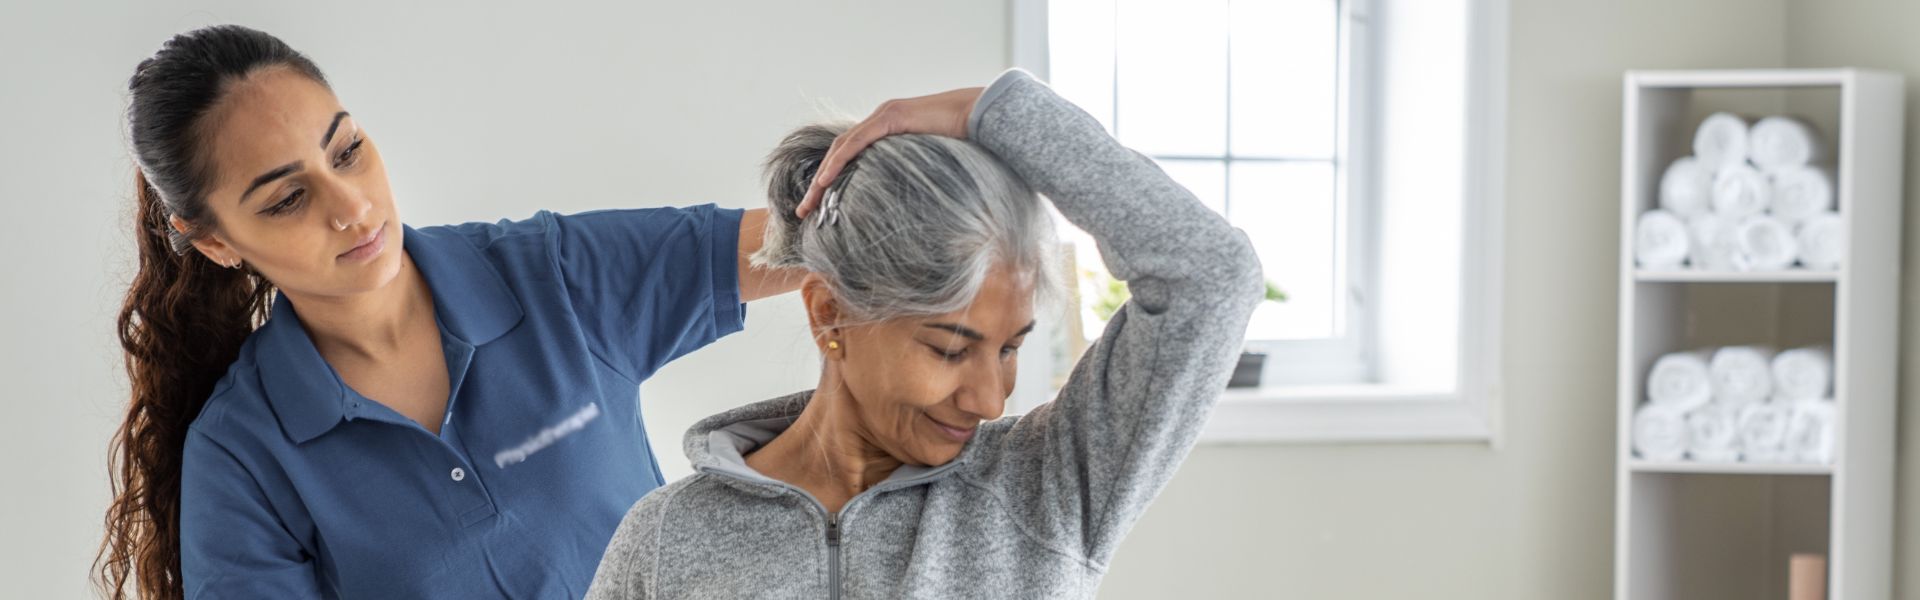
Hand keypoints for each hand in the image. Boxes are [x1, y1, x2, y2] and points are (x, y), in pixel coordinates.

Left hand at [794, 86, 985, 217]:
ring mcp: (883, 116)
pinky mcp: (890, 117)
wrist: (981, 116)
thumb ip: (913, 181)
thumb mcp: (930, 168)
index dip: (831, 181)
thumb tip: (910, 212)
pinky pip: (857, 142)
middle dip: (818, 185)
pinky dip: (839, 162)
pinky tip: (826, 180)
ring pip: (842, 148)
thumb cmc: (965, 146)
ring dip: (822, 177)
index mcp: (886, 133)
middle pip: (839, 154)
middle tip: (803, 212)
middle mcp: (879, 121)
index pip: (849, 157)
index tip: (819, 207)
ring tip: (809, 202)